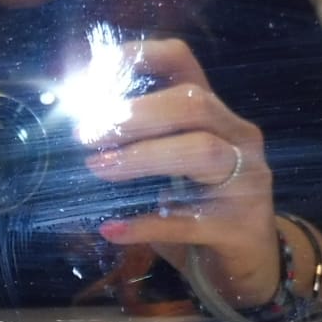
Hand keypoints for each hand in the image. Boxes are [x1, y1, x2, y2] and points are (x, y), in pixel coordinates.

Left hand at [80, 38, 282, 307]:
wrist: (244, 265)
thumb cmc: (196, 208)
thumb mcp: (168, 167)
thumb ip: (137, 143)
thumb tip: (74, 127)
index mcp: (214, 113)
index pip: (182, 62)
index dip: (138, 57)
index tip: (94, 72)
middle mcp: (237, 137)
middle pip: (193, 104)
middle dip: (135, 114)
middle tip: (86, 135)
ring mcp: (247, 181)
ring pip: (201, 151)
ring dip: (142, 157)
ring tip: (97, 167)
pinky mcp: (241, 226)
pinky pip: (190, 221)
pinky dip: (146, 224)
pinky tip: (112, 228)